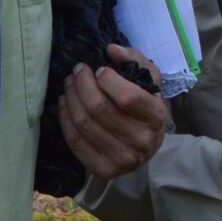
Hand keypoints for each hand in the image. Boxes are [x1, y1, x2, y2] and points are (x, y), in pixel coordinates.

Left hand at [59, 45, 168, 180]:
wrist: (146, 146)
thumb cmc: (145, 106)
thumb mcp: (148, 80)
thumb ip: (134, 59)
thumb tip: (111, 50)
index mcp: (156, 117)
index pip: (127, 96)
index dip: (107, 79)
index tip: (99, 69)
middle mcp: (141, 141)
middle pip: (98, 108)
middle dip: (81, 83)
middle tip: (76, 71)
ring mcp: (122, 159)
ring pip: (83, 123)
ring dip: (70, 98)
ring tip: (69, 85)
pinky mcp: (104, 170)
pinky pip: (75, 140)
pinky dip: (65, 118)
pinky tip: (65, 104)